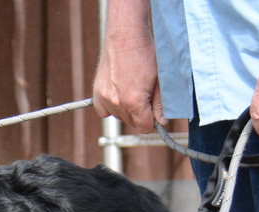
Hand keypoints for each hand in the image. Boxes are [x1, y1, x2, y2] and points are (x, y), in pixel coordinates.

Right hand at [92, 0, 166, 133]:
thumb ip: (160, 104)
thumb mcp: (159, 80)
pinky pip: (104, 112)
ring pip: (119, 117)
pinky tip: (119, 95)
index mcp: (134, 102)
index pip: (144, 127)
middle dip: (140, 115)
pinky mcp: (97, 93)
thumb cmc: (144, 54)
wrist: (125, 37)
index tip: (155, 115)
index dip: (152, 122)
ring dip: (127, 110)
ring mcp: (105, 98)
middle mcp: (117, 103)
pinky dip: (111, 107)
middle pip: (132, 123)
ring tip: (132, 91)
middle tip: (145, 97)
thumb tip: (161, 121)